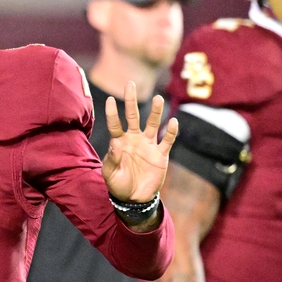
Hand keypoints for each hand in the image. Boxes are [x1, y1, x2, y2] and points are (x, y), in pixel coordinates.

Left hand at [103, 82, 178, 201]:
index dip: (112, 113)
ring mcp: (148, 145)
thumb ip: (112, 159)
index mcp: (119, 142)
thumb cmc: (118, 185)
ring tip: (157, 98)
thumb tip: (115, 144)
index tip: (109, 100)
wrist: (135, 198)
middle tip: (130, 83)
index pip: (115, 124)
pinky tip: (173, 121)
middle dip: (131, 100)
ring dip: (155, 112)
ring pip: (152, 124)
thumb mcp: (110, 174)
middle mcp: (134, 139)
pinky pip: (166, 141)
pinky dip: (170, 132)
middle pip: (133, 116)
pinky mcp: (161, 154)